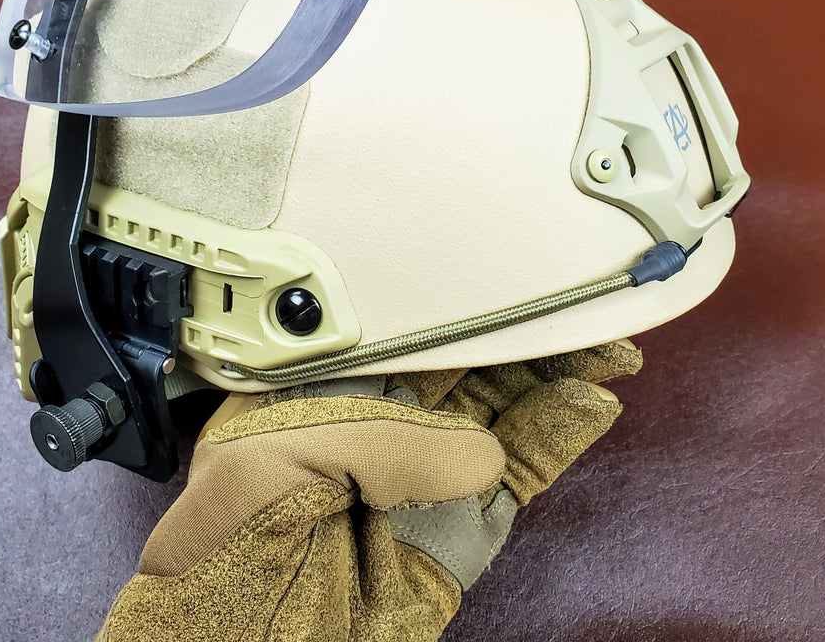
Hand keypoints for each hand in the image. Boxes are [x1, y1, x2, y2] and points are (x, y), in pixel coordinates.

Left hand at [96, 341, 640, 641]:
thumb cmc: (224, 547)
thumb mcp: (276, 463)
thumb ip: (379, 443)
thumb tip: (478, 454)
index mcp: (326, 393)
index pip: (407, 331)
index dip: (460, 301)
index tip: (504, 276)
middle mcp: (382, 427)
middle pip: (467, 362)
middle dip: (521, 329)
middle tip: (573, 300)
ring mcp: (426, 477)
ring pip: (504, 410)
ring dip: (553, 373)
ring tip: (600, 342)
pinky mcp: (461, 530)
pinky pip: (520, 474)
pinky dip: (559, 436)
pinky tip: (588, 401)